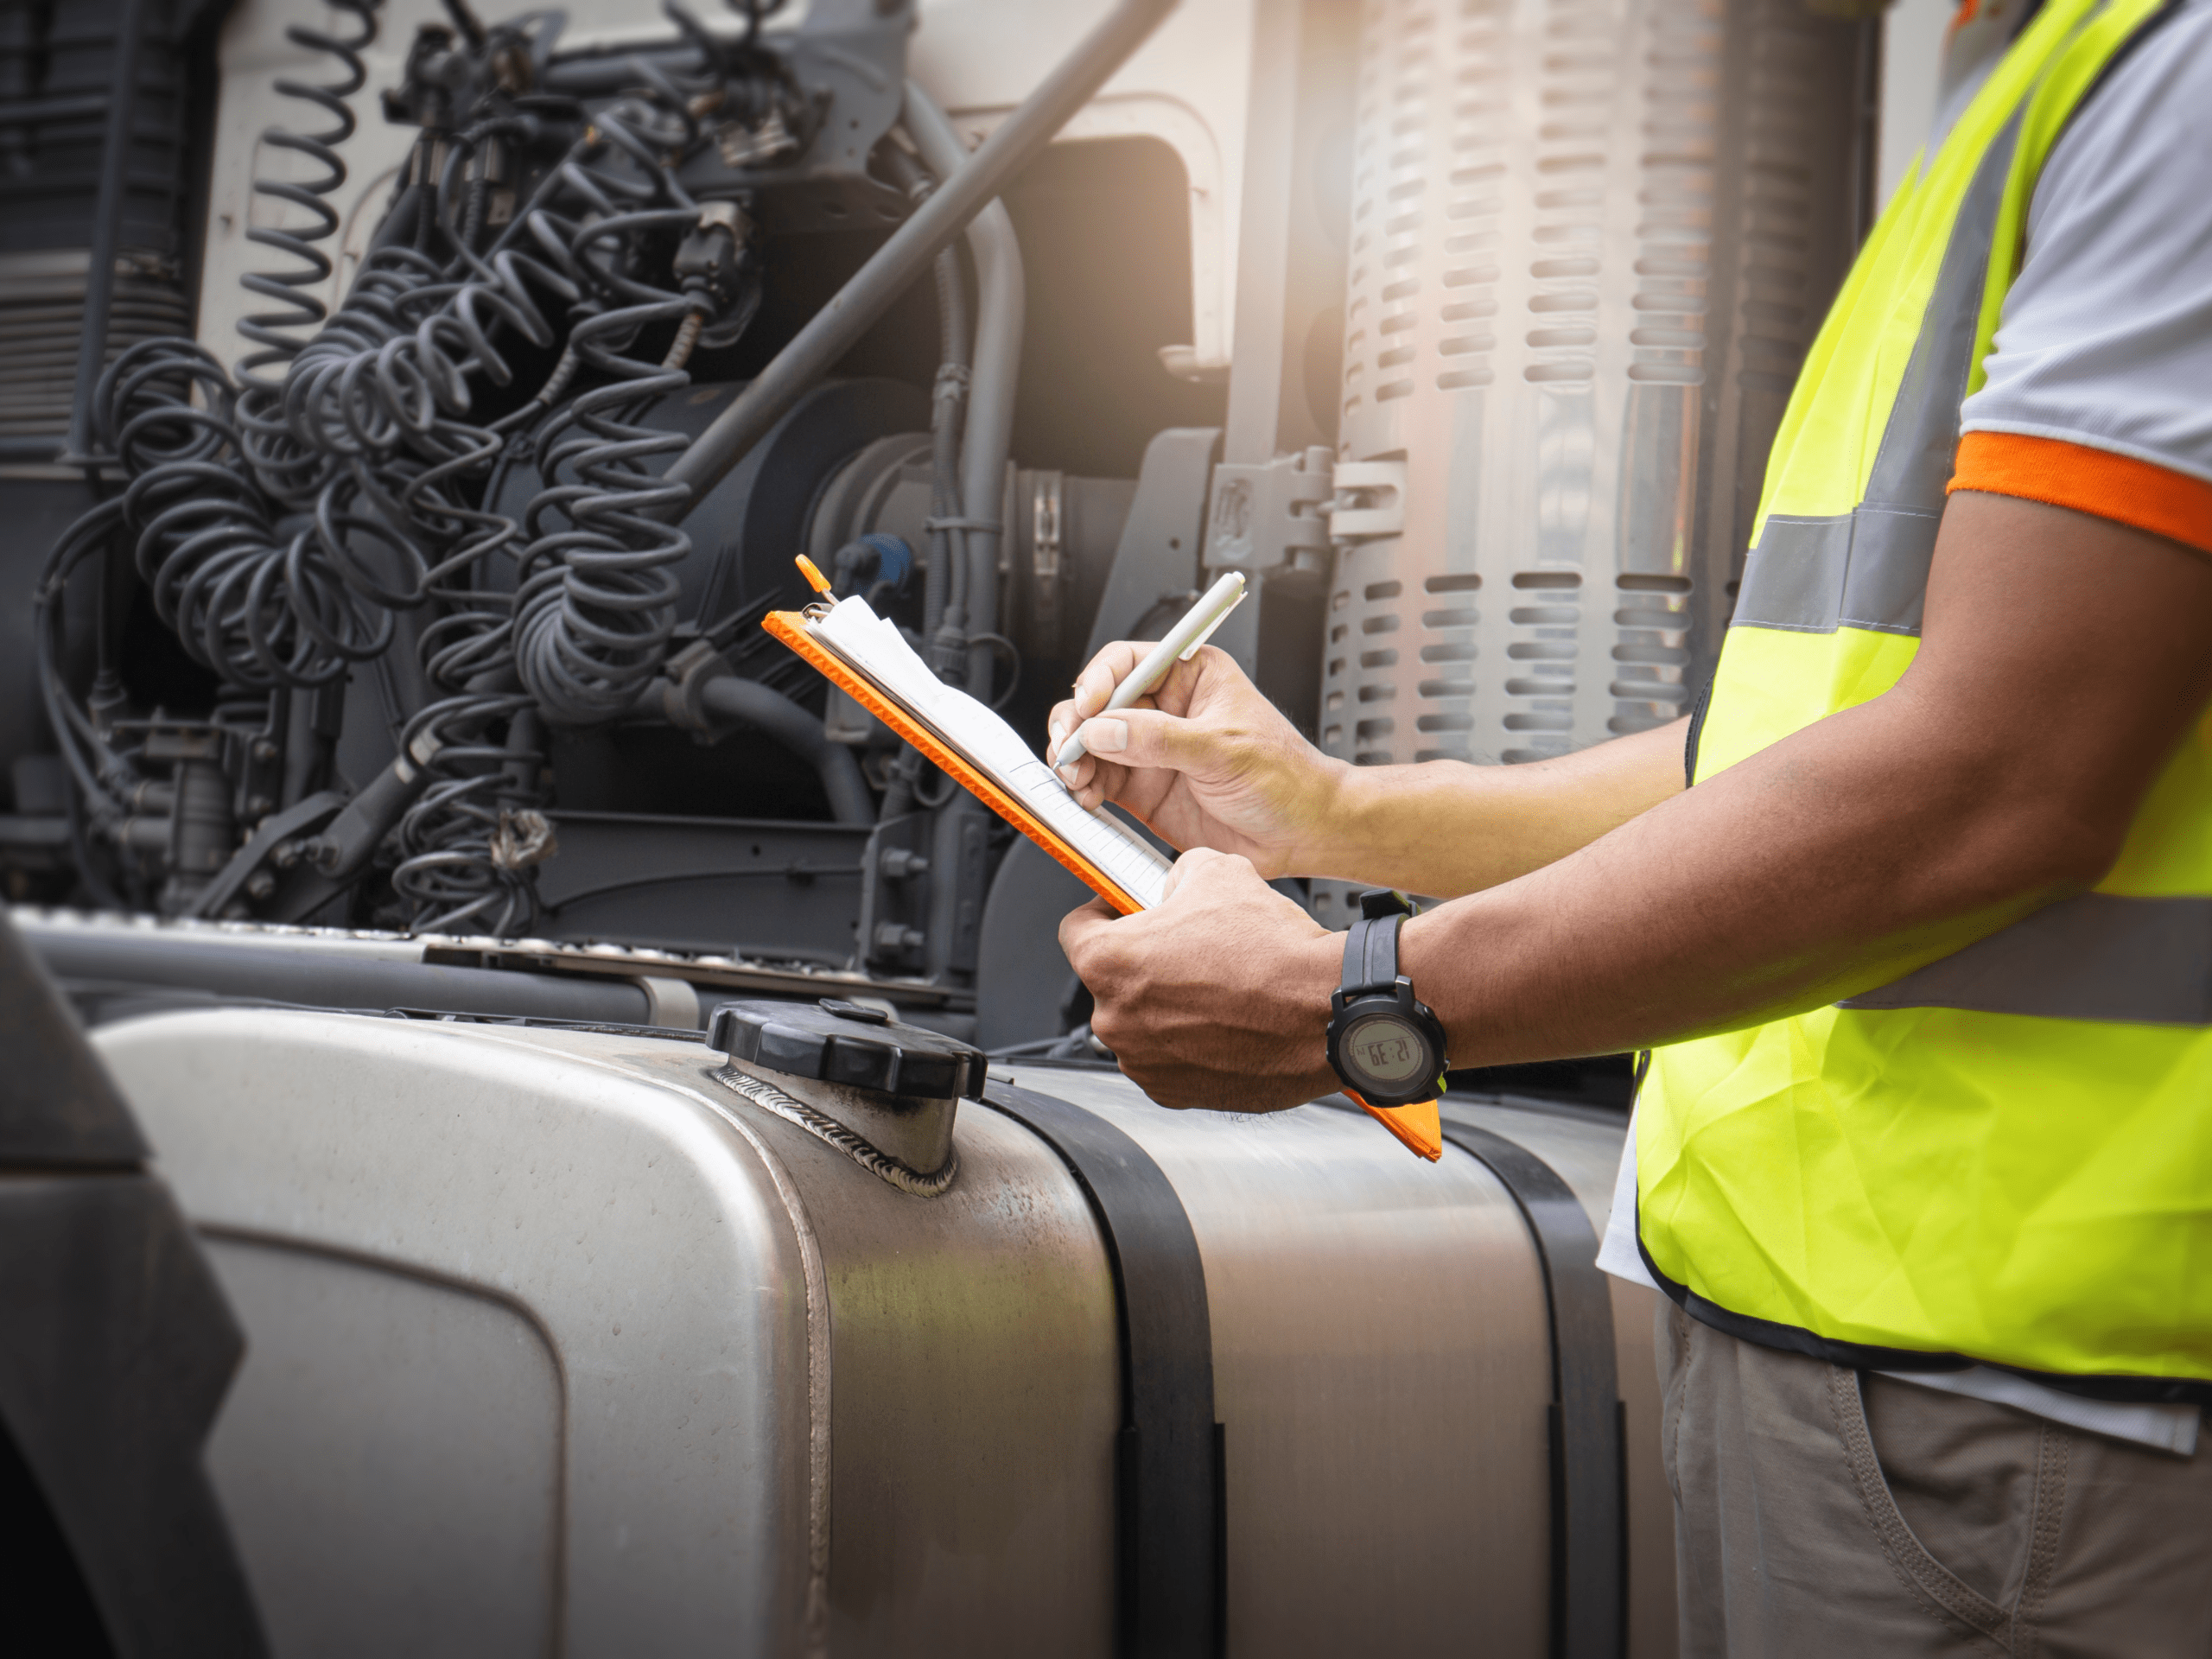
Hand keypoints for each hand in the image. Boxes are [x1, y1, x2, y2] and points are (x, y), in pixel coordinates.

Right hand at [1046, 643, 1346, 878]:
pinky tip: (1086, 798)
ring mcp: (1150, 751)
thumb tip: (1105, 729)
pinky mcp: (1143, 789)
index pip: (1128, 663)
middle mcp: (1165, 710)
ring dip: (1074, 760)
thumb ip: (1160, 739)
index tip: (1088, 707)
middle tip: (1069, 748)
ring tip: (1075, 779)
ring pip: (1092, 745)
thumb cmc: (1284, 777)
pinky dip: (1084, 788)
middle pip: (1098, 704)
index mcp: (1190, 677)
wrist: (1302, 833)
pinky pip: (1099, 781)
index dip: (1100, 681)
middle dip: (1076, 724)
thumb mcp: (1223, 748)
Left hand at [1059, 847, 1341, 1111]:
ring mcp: (1144, 1062)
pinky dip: (1188, 1043)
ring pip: (1141, 1024)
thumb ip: (1175, 875)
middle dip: (1143, 963)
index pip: (1075, 930)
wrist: (1327, 1010)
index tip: (1120, 912)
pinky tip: (1226, 1021)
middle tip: (1187, 949)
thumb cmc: (1274, 952)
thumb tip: (1172, 884)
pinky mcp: (1175, 1093)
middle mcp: (1116, 1019)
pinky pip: (1168, 1059)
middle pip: (1112, 982)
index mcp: (1109, 961)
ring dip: (1166, 1006)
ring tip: (1217, 987)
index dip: (1103, 913)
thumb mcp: (1217, 872)